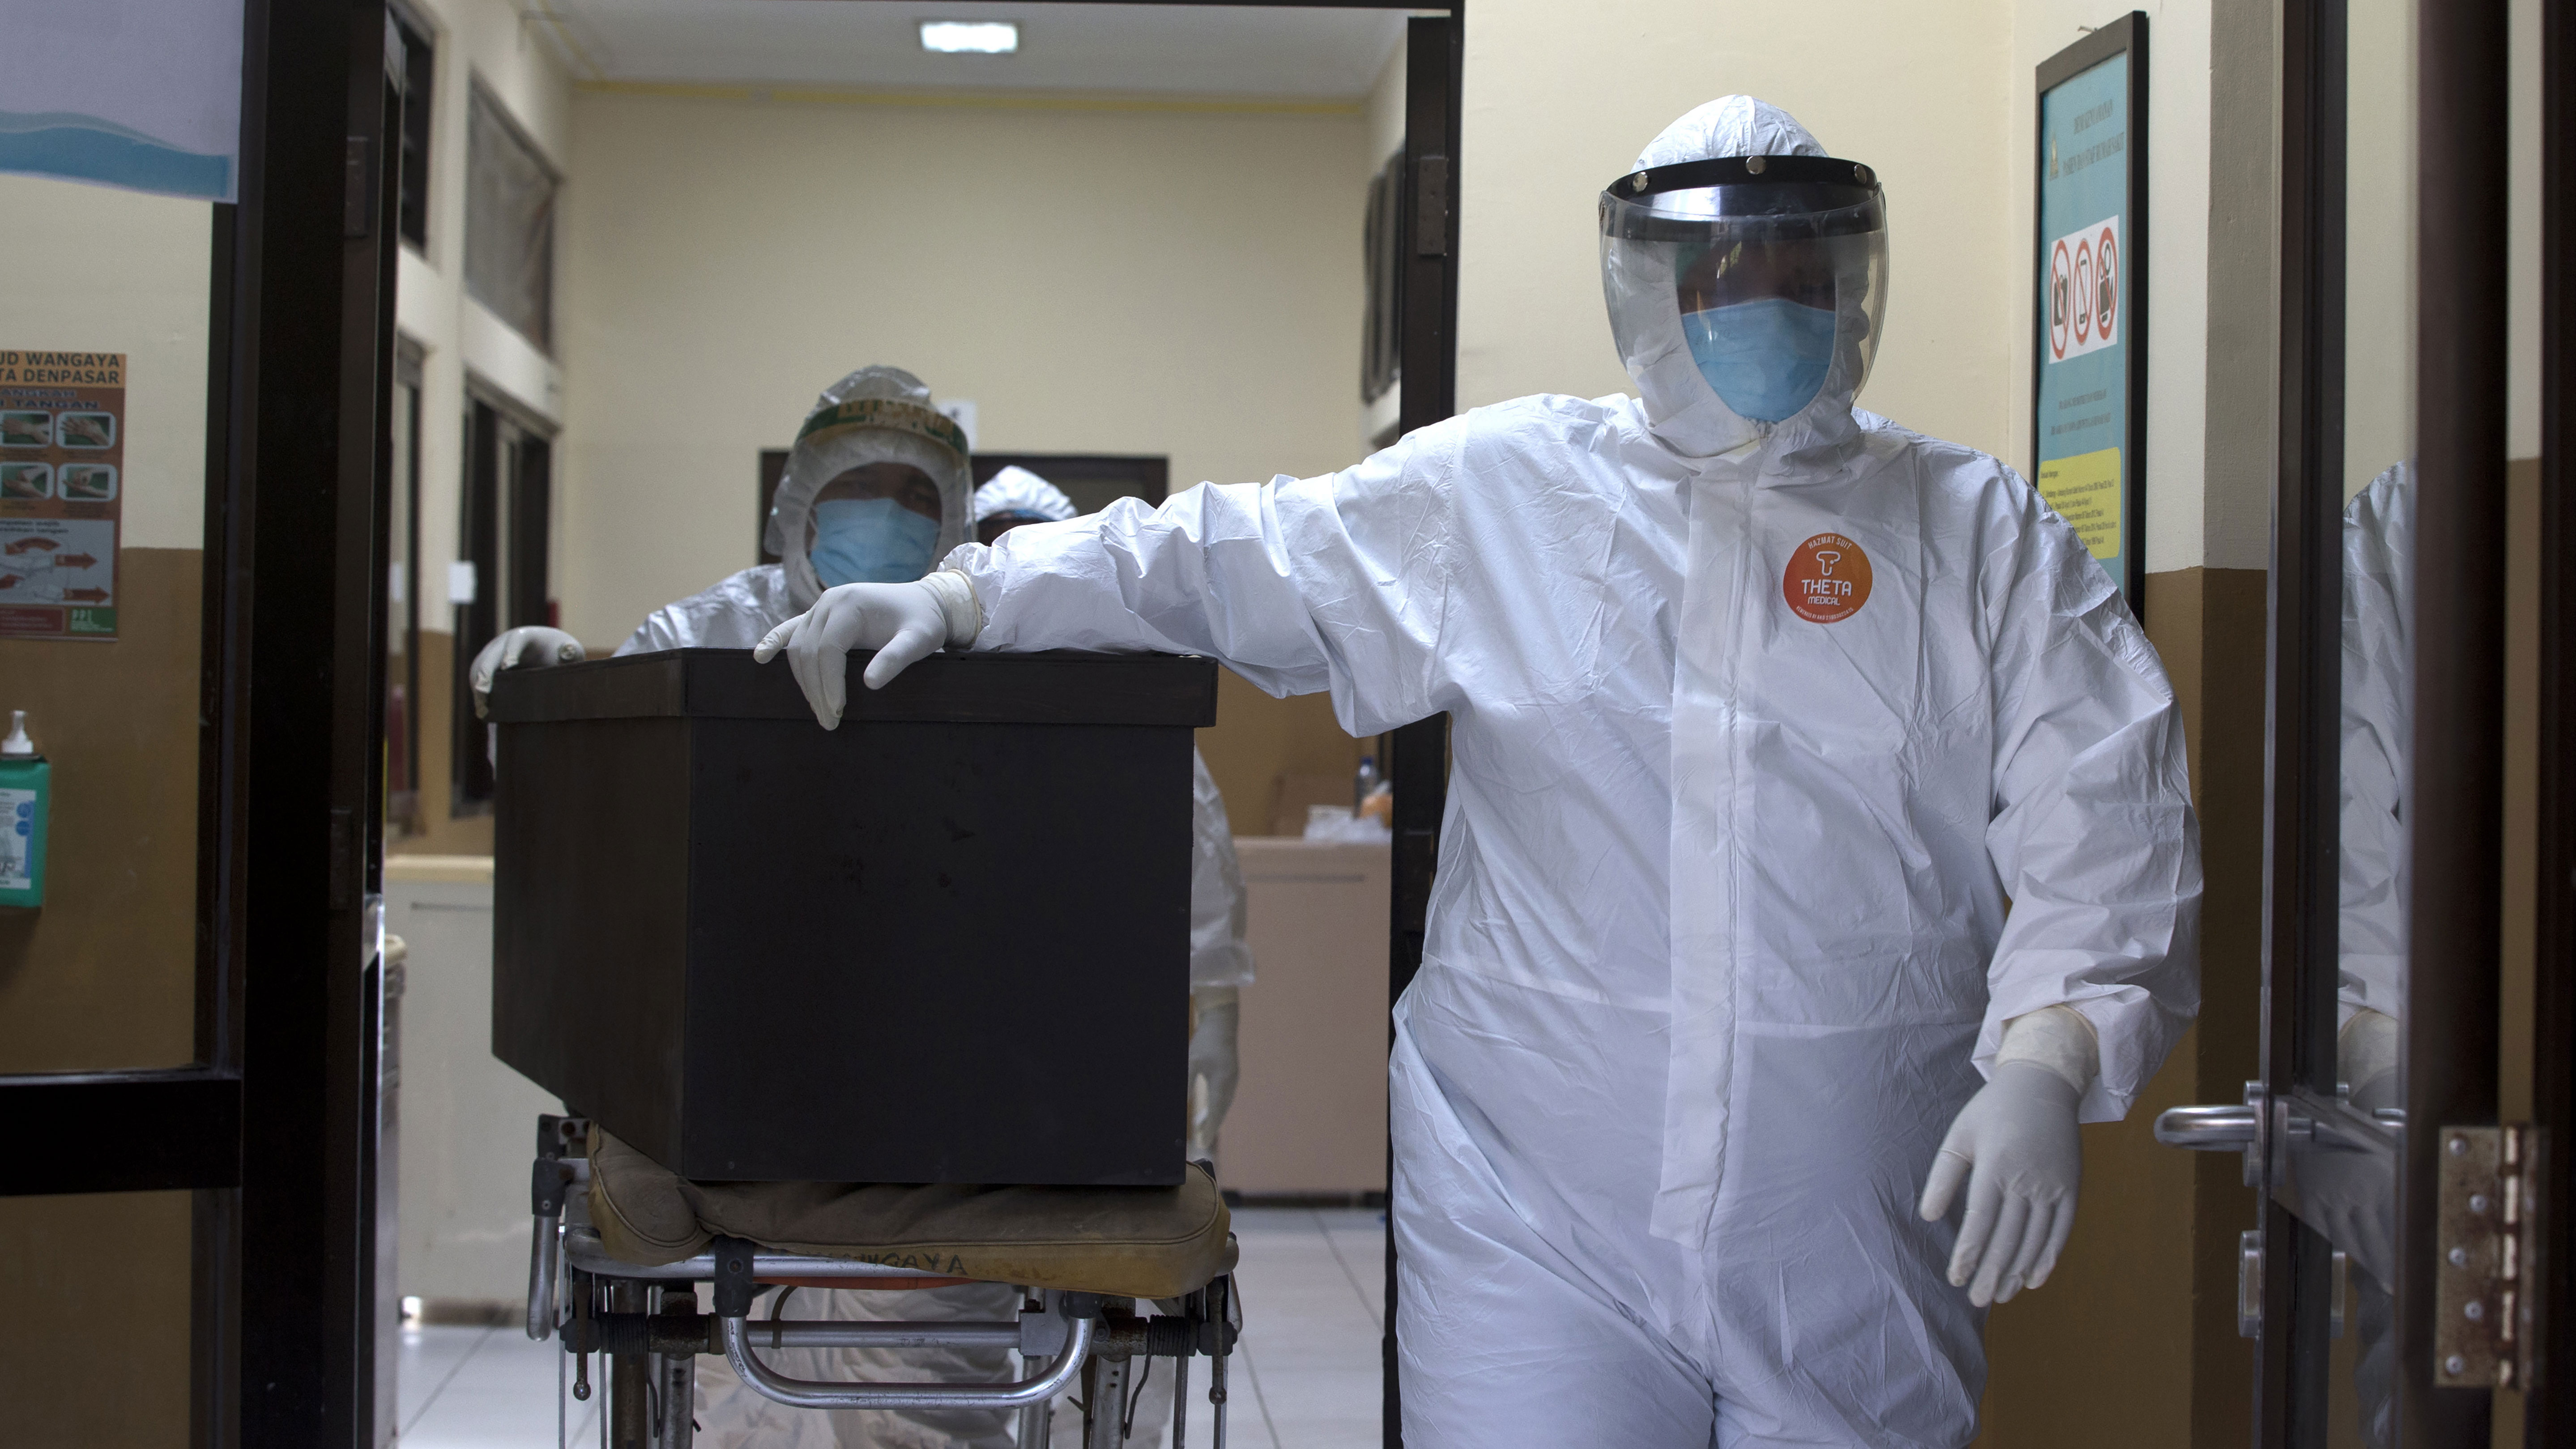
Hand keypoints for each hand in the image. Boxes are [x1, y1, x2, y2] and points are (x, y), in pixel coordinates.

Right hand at [470, 626, 584, 718]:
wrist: (543, 649)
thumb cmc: (557, 651)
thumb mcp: (567, 651)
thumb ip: (568, 652)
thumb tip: (568, 652)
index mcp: (524, 636)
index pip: (515, 642)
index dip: (511, 653)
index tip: (508, 666)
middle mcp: (503, 643)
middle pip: (490, 656)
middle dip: (485, 673)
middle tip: (483, 691)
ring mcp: (492, 654)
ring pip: (479, 668)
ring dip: (478, 687)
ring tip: (482, 709)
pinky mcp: (486, 666)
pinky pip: (477, 677)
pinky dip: (478, 693)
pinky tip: (482, 710)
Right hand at [752, 581, 948, 728]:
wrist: (926, 601)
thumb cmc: (925, 621)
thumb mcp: (920, 640)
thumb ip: (896, 658)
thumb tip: (869, 683)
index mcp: (850, 604)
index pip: (828, 650)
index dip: (829, 683)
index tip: (837, 712)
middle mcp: (829, 602)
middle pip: (809, 651)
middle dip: (816, 690)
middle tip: (829, 722)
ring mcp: (820, 607)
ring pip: (798, 647)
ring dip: (804, 681)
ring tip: (819, 710)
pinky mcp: (819, 615)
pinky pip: (791, 630)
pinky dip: (775, 643)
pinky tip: (760, 657)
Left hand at [1186, 987, 1241, 1161]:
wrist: (1222, 1022)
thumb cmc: (1205, 1041)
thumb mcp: (1192, 1062)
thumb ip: (1188, 1085)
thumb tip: (1183, 1104)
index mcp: (1222, 1081)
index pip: (1214, 1111)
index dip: (1208, 1128)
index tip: (1202, 1143)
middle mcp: (1230, 1083)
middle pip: (1221, 1111)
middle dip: (1211, 1127)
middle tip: (1201, 1142)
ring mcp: (1233, 1078)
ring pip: (1223, 1104)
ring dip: (1214, 1117)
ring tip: (1203, 1131)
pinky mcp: (1231, 1073)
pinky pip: (1224, 1096)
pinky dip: (1217, 1107)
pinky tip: (1209, 1110)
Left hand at [1918, 1061, 2081, 1305]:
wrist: (2042, 1085)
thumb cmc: (1992, 1111)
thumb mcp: (1959, 1136)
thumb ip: (1942, 1177)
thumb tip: (1926, 1216)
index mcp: (1995, 1165)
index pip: (1980, 1221)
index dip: (1968, 1253)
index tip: (1956, 1278)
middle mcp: (2027, 1179)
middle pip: (2008, 1237)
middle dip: (1990, 1272)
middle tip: (1977, 1300)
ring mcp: (2053, 1185)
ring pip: (2035, 1239)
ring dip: (2017, 1271)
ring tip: (2000, 1295)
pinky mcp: (2071, 1187)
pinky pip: (2062, 1230)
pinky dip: (2049, 1257)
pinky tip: (2035, 1278)